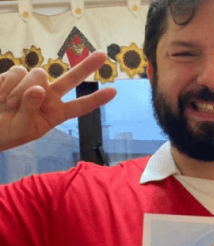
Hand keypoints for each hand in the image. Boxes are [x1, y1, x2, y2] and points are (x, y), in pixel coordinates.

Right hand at [0, 51, 115, 151]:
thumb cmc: (4, 133)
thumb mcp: (22, 129)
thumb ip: (31, 109)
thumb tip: (39, 88)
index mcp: (55, 113)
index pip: (79, 107)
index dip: (95, 100)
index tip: (113, 91)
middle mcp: (47, 96)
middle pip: (70, 79)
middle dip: (86, 66)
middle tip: (103, 55)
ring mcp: (31, 84)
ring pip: (39, 74)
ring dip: (22, 89)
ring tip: (10, 104)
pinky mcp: (14, 76)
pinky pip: (17, 72)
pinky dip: (8, 84)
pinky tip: (1, 97)